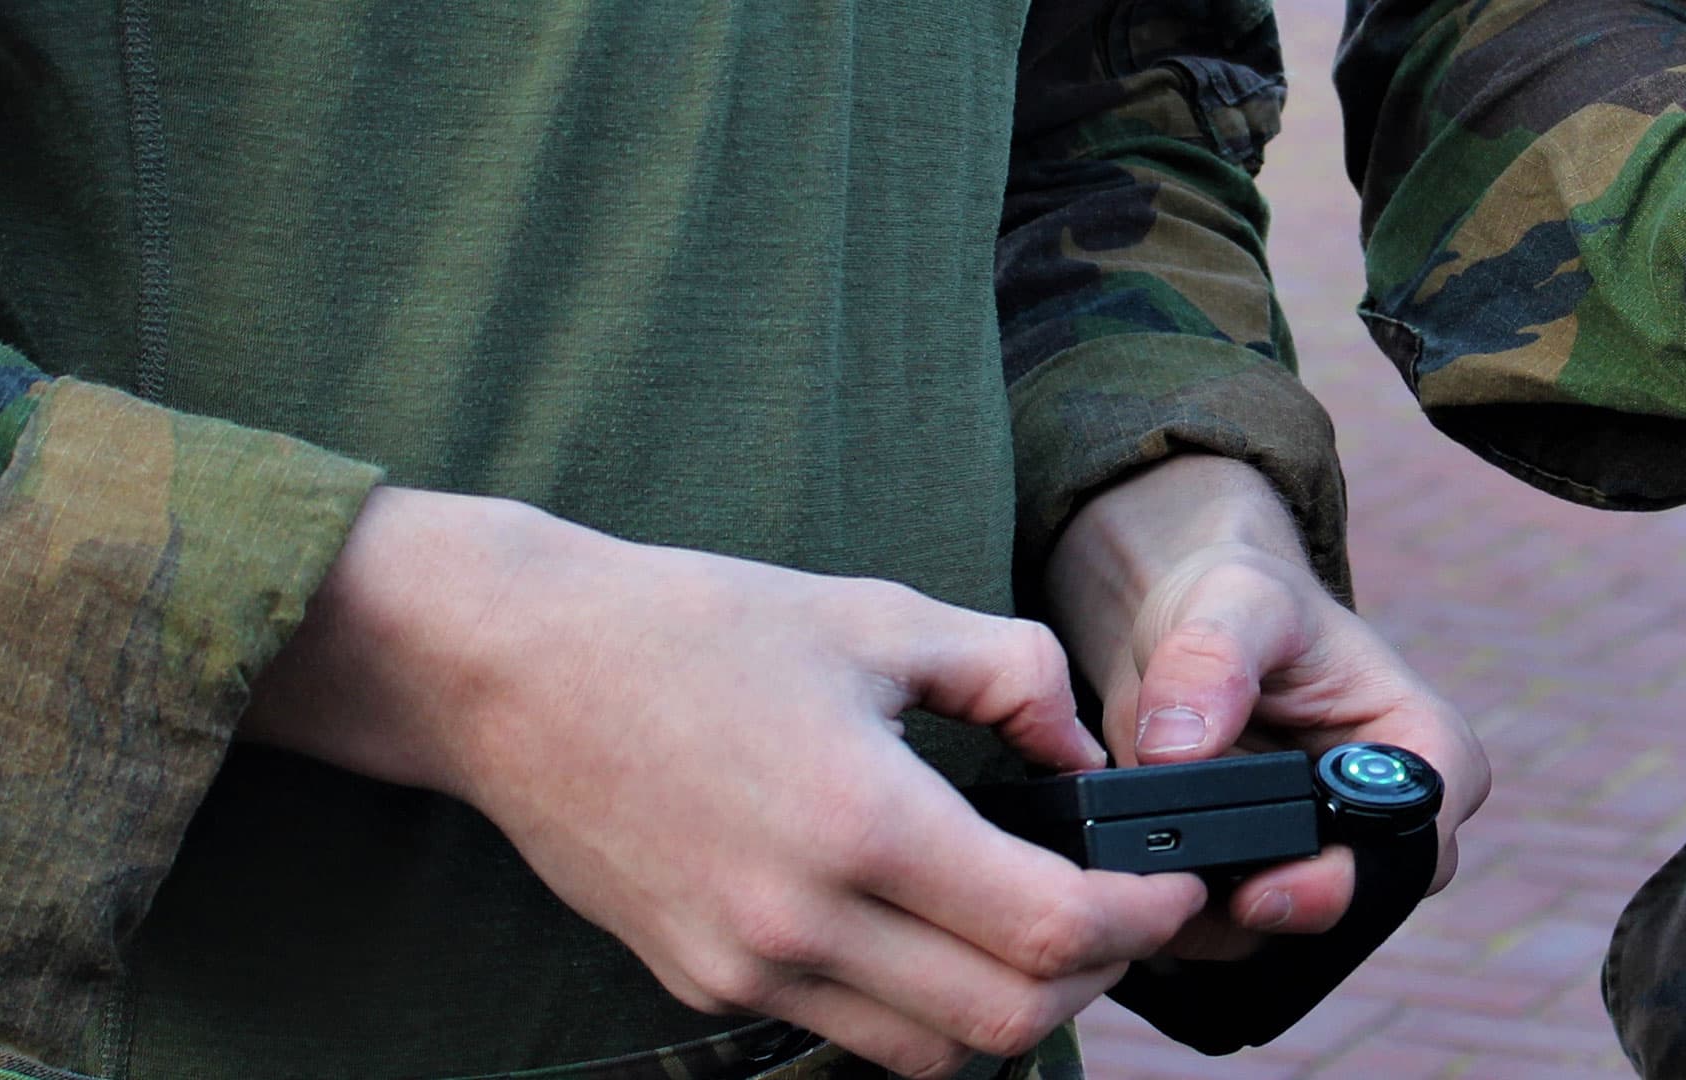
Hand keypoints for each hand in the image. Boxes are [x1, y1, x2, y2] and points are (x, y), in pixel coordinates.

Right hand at [243, 488, 1206, 1077]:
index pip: (1054, 928)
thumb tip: (1083, 752)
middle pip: (1011, 1021)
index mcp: (863, 822)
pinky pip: (851, 1037)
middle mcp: (804, 920)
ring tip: (1032, 930)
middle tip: (1119, 909)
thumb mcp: (876, 614)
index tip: (1172, 883)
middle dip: (1096, 973)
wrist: (514, 670)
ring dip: (1010, 1010)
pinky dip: (920, 1011)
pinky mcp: (705, 984)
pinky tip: (934, 936)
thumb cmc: (694, 627)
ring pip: (935, 1056)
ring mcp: (749, 968)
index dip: (1143, 917)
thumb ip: (1011, 677)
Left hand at [1047, 456, 1489, 958]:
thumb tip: (1179, 748)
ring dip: (1215, 927)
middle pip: (1361, 908)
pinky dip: (1182, 925)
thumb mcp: (1232, 601)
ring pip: (1291, 938)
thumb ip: (1212, 660)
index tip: (1263, 892)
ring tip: (1141, 881)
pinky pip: (1233, 939)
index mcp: (1420, 747)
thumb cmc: (1236, 601)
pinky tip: (1133, 887)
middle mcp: (1387, 821)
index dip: (1351, 878)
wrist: (1181, 629)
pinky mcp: (1264, 887)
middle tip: (1186, 901)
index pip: (1422, 837)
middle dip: (1274, 913)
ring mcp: (1327, 861)